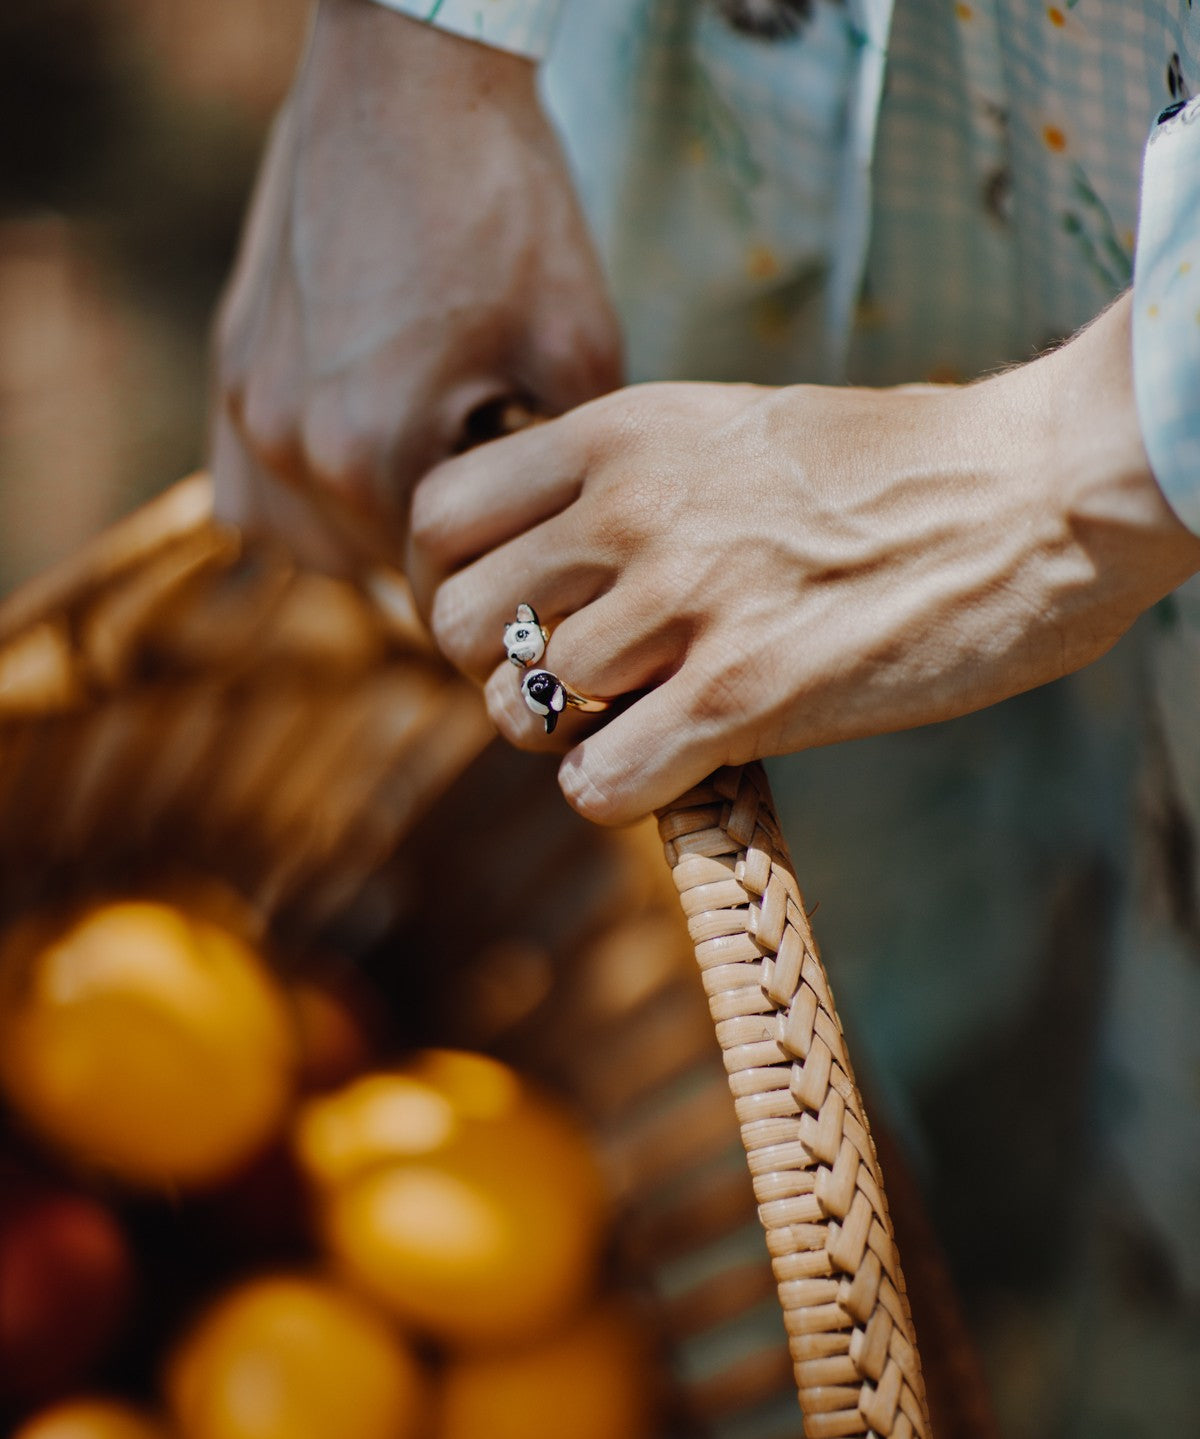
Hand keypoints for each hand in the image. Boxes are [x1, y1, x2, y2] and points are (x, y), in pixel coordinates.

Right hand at [211, 0, 620, 568]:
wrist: (412, 76)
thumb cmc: (504, 203)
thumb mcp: (576, 351)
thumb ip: (559, 476)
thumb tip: (564, 549)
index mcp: (371, 453)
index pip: (440, 588)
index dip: (501, 591)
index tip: (537, 581)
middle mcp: (286, 445)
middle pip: (374, 574)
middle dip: (444, 560)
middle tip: (500, 524)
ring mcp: (244, 405)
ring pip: (306, 546)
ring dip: (371, 541)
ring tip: (433, 492)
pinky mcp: (229, 365)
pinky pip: (250, 495)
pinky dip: (305, 505)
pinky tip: (359, 470)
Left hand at [408, 295, 1199, 823]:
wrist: (1034, 492)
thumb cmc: (891, 467)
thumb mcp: (729, 428)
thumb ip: (628, 481)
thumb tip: (548, 560)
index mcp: (623, 431)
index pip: (439, 516)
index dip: (450, 582)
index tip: (508, 615)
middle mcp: (634, 510)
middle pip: (460, 624)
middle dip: (496, 669)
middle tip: (563, 684)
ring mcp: (686, 602)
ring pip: (521, 712)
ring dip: (564, 736)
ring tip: (635, 719)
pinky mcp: (745, 694)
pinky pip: (597, 782)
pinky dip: (615, 791)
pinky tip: (670, 764)